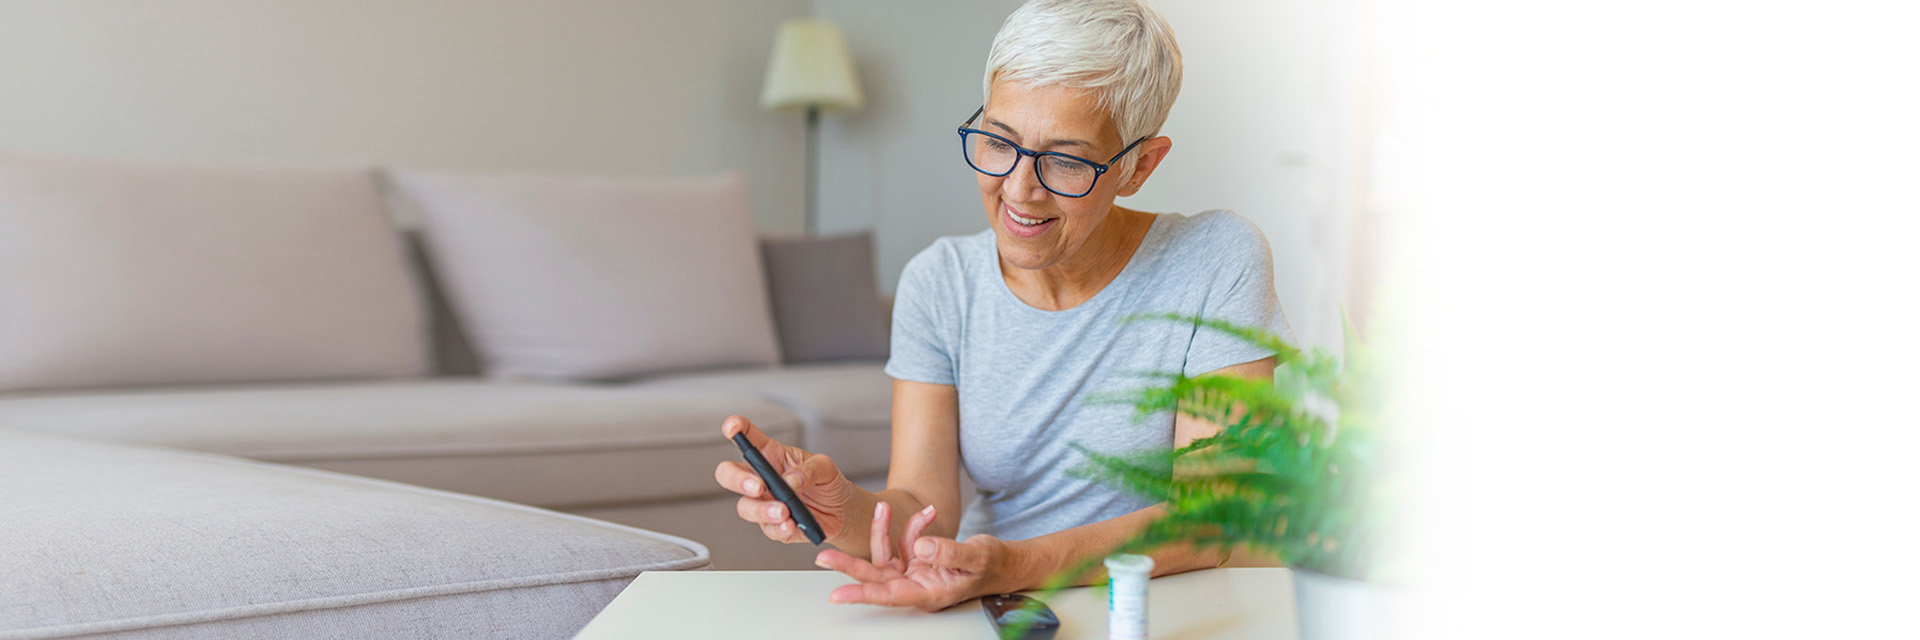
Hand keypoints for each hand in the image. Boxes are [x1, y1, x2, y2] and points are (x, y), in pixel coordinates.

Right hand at [713, 415, 852, 543]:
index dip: (735, 429)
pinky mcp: (773, 525)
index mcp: (771, 455)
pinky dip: (779, 528)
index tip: (732, 427)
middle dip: (737, 479)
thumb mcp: (825, 466)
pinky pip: (767, 529)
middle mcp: (761, 478)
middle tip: (758, 487)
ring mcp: (764, 503)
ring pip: (745, 507)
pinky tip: (791, 525)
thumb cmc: (827, 482)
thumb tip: (790, 481)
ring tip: (785, 512)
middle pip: (729, 475)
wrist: (841, 511)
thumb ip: (809, 470)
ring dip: (762, 510)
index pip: (747, 438)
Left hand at [815, 502, 1008, 611]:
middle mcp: (917, 585)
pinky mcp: (917, 561)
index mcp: (929, 593)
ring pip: (887, 553)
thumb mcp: (976, 555)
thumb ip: (948, 552)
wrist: (1003, 563)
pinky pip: (903, 542)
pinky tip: (925, 513)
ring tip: (887, 508)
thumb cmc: (993, 565)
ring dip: (886, 529)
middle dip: (849, 564)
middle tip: (823, 556)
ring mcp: (915, 573)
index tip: (837, 594)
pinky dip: (910, 525)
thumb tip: (921, 547)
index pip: (889, 595)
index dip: (862, 594)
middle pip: (875, 576)